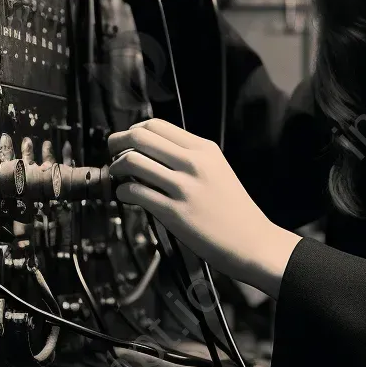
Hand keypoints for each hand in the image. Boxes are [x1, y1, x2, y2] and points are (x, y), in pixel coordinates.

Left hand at [106, 118, 300, 298]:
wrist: (252, 241)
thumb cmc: (234, 208)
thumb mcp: (217, 169)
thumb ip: (188, 156)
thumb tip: (152, 150)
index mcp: (204, 148)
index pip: (156, 125)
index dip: (133, 130)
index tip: (127, 141)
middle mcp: (193, 163)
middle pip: (140, 137)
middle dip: (117, 143)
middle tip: (112, 153)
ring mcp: (183, 188)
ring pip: (133, 162)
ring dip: (117, 167)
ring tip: (118, 176)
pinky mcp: (174, 213)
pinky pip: (135, 192)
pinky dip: (123, 192)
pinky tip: (127, 196)